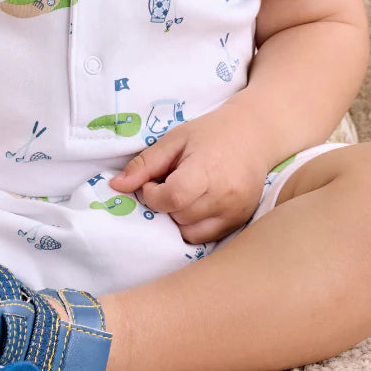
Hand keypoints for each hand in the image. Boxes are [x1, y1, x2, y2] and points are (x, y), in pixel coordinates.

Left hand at [108, 103, 269, 242]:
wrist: (254, 134)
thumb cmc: (210, 133)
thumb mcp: (174, 140)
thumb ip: (145, 164)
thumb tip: (116, 186)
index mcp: (207, 171)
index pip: (172, 199)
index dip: (153, 194)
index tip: (153, 183)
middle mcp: (224, 196)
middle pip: (179, 217)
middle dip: (165, 205)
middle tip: (170, 184)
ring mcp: (235, 212)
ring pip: (191, 233)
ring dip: (178, 218)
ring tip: (184, 194)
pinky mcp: (241, 222)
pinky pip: (208, 238)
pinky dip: (195, 226)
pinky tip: (196, 205)